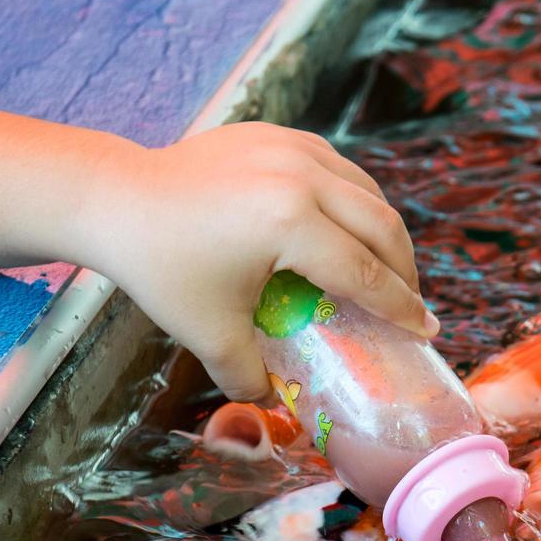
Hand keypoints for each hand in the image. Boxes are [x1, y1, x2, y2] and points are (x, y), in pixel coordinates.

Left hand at [79, 122, 435, 401]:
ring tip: (388, 271)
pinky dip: (356, 202)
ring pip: (367, 192)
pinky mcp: (279, 134)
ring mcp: (292, 148)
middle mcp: (301, 176)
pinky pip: (339, 170)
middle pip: (381, 227)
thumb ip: (250, 377)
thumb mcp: (209, 332)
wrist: (117, 199)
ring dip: (385, 234)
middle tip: (411, 307)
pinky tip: (351, 231)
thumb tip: (276, 406)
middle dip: (405, 272)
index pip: (365, 273)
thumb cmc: (161, 266)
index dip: (399, 308)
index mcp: (289, 222)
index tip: (423, 331)